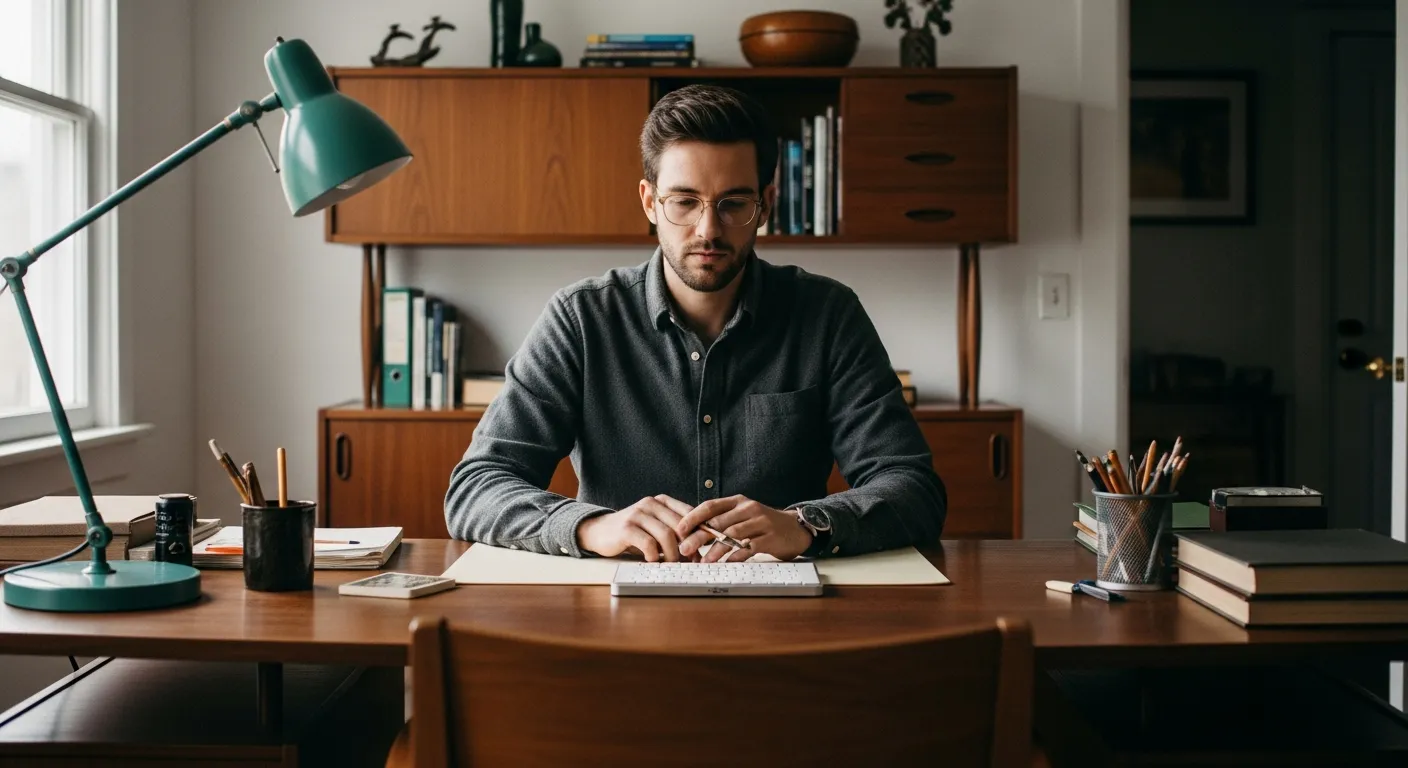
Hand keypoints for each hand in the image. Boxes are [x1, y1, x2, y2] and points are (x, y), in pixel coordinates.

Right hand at [577, 495, 701, 561]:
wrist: (600, 531)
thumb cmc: (633, 532)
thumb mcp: (655, 526)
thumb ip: (673, 530)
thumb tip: (698, 548)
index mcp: (661, 501)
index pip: (689, 512)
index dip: (699, 531)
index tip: (702, 548)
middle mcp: (650, 504)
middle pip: (680, 525)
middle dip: (688, 546)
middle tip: (690, 561)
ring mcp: (637, 514)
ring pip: (666, 535)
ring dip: (672, 554)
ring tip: (672, 564)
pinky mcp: (626, 528)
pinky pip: (648, 543)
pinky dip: (654, 556)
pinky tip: (652, 560)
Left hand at [675, 495, 812, 562]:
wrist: (795, 528)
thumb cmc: (763, 524)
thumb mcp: (743, 516)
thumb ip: (722, 520)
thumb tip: (693, 532)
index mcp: (737, 502)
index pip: (710, 506)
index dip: (693, 517)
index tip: (679, 530)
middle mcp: (748, 508)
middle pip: (718, 522)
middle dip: (699, 536)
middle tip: (685, 549)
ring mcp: (761, 522)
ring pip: (732, 535)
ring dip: (715, 549)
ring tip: (704, 561)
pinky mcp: (771, 537)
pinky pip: (749, 547)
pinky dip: (736, 555)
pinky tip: (726, 563)